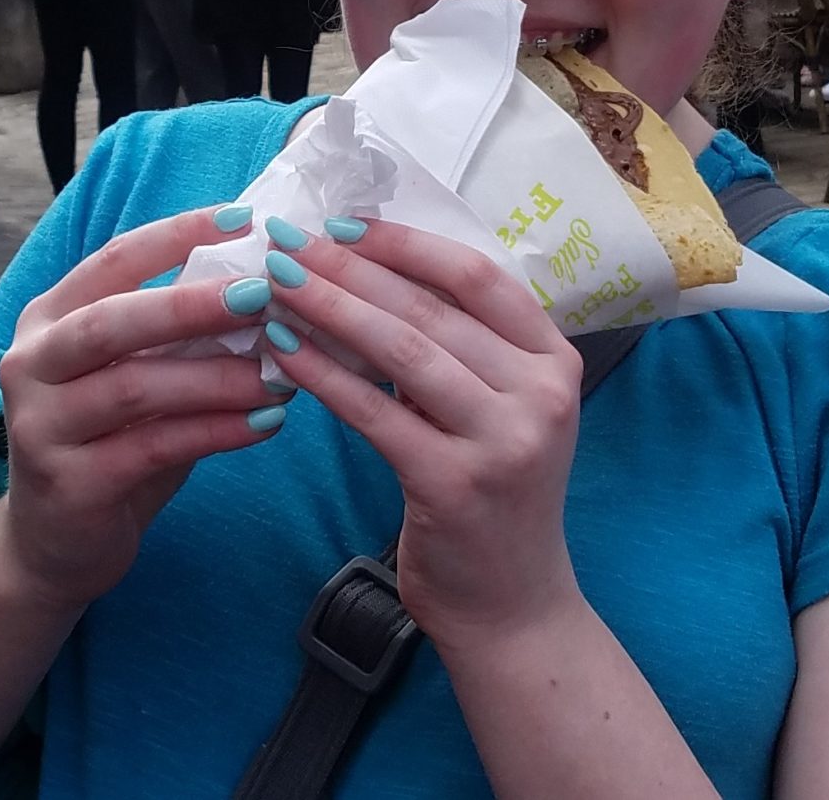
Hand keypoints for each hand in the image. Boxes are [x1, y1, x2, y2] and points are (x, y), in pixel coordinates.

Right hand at [0, 205, 287, 607]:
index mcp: (48, 320)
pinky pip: (154, 447)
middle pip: (113, 320)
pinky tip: (265, 424)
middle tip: (264, 293)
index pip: (112, 261)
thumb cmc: (108, 444)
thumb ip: (176, 338)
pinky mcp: (68, 483)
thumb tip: (268, 284)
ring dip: (218, 377)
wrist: (52, 547)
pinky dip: (216, 431)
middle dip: (192, 303)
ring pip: (136, 387)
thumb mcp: (133, 377)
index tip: (245, 218)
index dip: (176, 234)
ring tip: (282, 373)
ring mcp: (41, 426)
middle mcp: (31, 364)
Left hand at [256, 218, 586, 645]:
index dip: (406, 243)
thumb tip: (361, 274)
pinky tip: (281, 349)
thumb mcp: (496, 410)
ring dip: (330, 308)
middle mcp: (541, 393)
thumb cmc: (491, 496)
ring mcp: (504, 440)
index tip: (342, 222)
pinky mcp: (455, 485)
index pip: (478, 276)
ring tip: (274, 281)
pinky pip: (375, 413)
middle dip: (350, 268)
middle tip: (287, 238)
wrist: (512, 606)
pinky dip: (323, 374)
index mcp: (554, 361)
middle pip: (432, 308)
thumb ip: (456, 350)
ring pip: (402, 352)